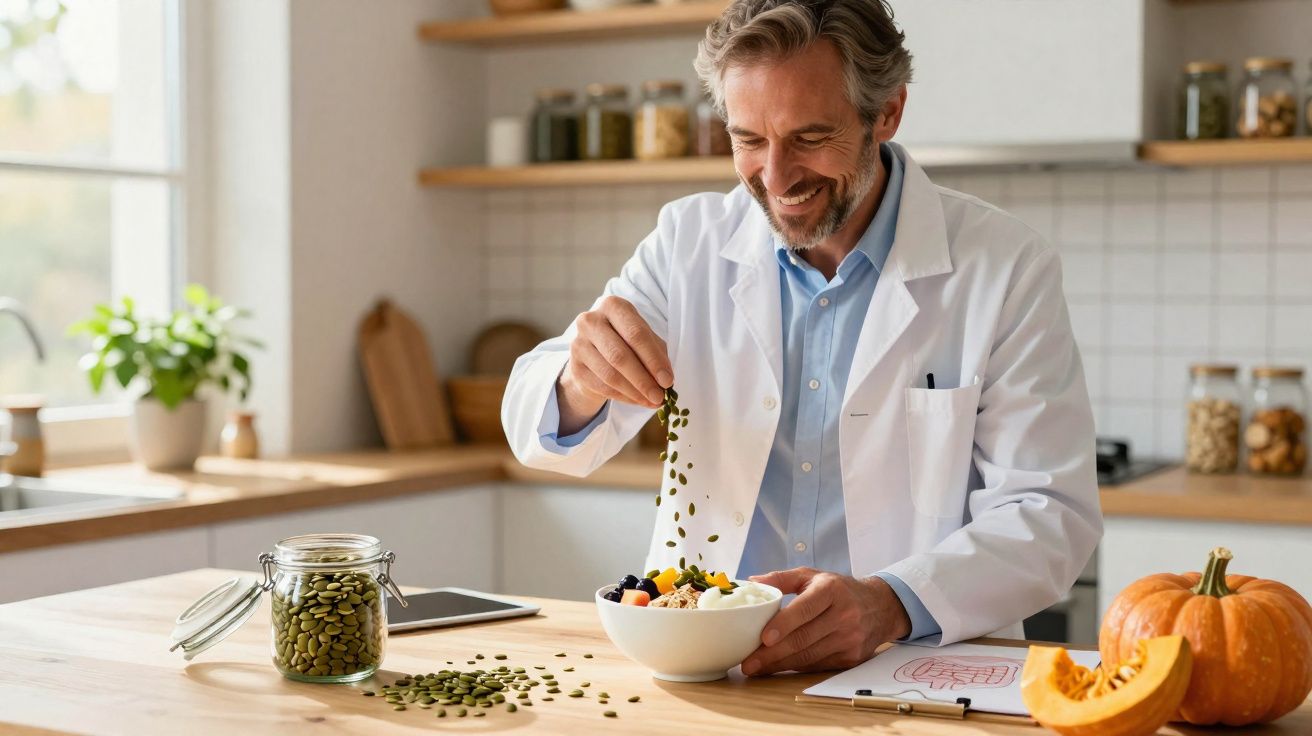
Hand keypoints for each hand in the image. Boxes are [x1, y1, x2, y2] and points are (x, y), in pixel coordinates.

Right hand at [557, 296, 671, 432]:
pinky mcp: (575, 367)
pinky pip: (602, 387)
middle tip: (660, 396)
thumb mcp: (645, 339)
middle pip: (620, 356)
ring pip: (610, 375)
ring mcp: (579, 344)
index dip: (653, 360)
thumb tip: (665, 380)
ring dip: (634, 392)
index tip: (668, 380)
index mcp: (613, 306)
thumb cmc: (626, 341)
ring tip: (652, 401)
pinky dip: (623, 397)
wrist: (595, 353)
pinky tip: (637, 400)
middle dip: (643, 380)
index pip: (636, 334)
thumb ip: (657, 354)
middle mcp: (591, 321)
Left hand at [740, 568, 911, 675]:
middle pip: (804, 638)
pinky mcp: (851, 657)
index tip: (763, 638)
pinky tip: (777, 667)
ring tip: (756, 668)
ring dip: (779, 665)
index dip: (783, 624)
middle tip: (748, 663)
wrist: (880, 607)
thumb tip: (752, 582)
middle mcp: (844, 614)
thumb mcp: (813, 576)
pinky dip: (795, 668)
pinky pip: (817, 665)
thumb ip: (781, 578)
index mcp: (831, 590)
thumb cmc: (838, 590)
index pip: (805, 609)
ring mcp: (850, 639)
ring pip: (809, 656)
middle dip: (772, 654)